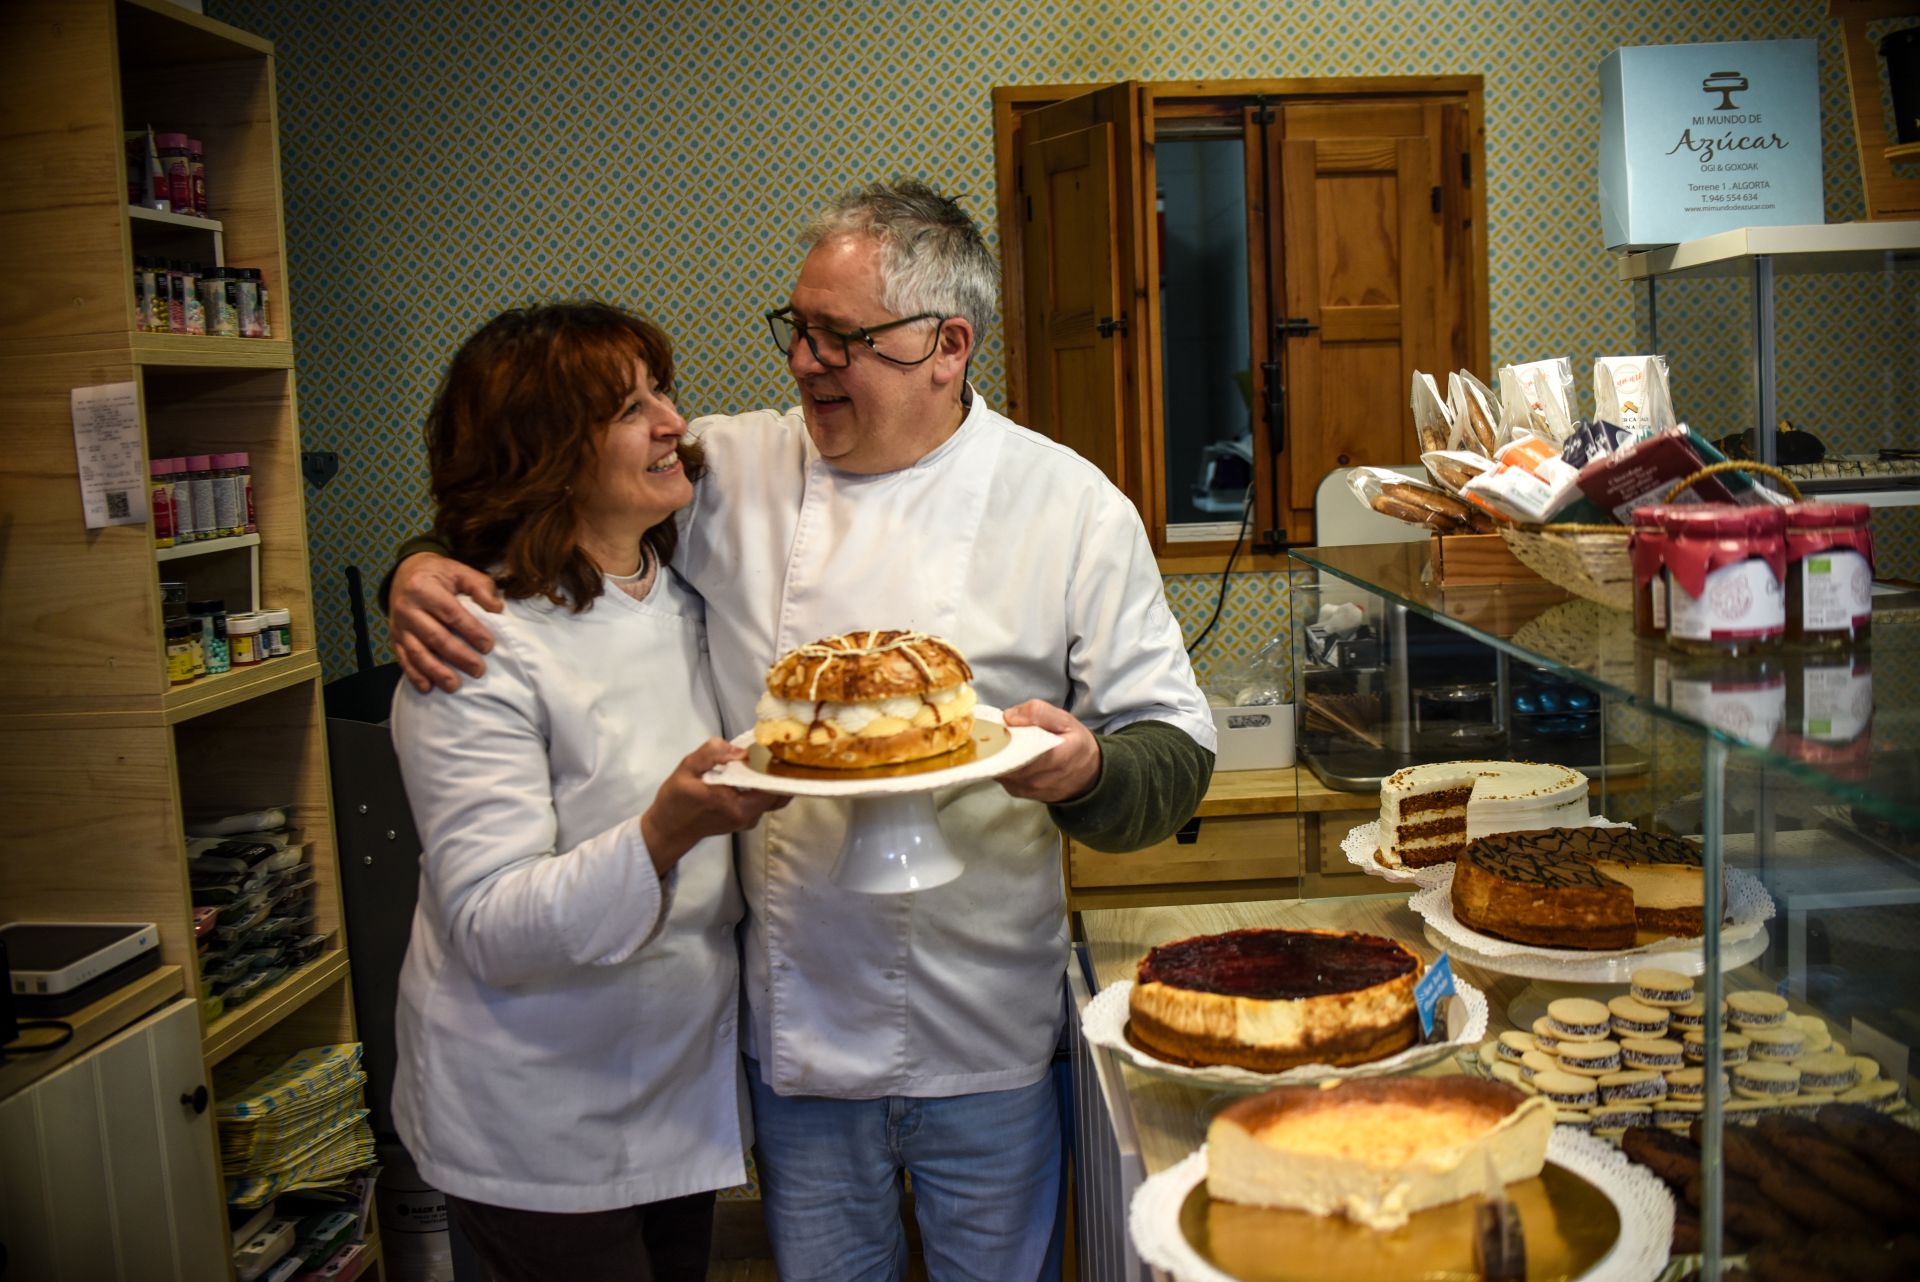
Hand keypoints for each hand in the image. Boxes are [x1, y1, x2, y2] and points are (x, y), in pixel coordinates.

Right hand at [390, 552, 503, 692]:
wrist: (405, 572)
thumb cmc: (439, 574)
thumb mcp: (460, 571)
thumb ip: (480, 586)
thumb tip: (496, 609)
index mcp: (424, 588)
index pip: (451, 614)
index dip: (471, 631)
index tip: (489, 646)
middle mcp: (407, 607)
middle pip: (435, 637)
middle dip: (458, 656)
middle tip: (479, 670)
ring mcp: (399, 625)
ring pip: (417, 652)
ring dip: (436, 672)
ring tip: (455, 686)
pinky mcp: (394, 637)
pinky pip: (403, 659)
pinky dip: (414, 675)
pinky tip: (428, 688)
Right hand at [640, 739, 790, 873]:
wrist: (669, 828)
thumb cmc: (676, 800)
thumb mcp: (687, 769)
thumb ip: (712, 754)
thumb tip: (741, 751)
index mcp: (737, 805)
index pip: (772, 787)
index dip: (777, 766)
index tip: (776, 748)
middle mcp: (748, 816)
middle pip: (779, 793)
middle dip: (781, 771)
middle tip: (777, 749)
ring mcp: (749, 820)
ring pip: (774, 798)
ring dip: (773, 778)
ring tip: (767, 756)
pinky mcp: (746, 819)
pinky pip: (764, 801)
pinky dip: (765, 786)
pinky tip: (756, 770)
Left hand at [998, 700, 1100, 802]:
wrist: (1088, 776)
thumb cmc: (1076, 745)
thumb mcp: (1066, 721)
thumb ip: (1039, 713)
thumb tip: (1009, 716)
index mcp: (1054, 758)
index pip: (1018, 751)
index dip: (1002, 738)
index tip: (999, 727)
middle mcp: (1038, 779)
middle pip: (1003, 761)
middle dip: (996, 745)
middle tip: (998, 731)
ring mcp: (1026, 789)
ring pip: (999, 769)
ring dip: (997, 755)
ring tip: (1004, 742)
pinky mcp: (1018, 793)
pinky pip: (1002, 776)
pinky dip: (1001, 764)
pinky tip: (1008, 754)